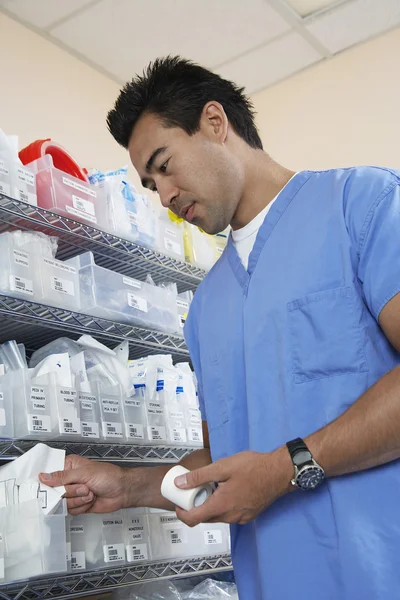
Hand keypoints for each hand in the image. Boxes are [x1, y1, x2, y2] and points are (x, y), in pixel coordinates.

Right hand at [39, 455, 127, 514]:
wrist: (122, 491)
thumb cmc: (108, 476)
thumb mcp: (84, 473)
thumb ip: (62, 477)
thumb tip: (43, 477)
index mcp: (68, 466)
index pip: (49, 474)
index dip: (48, 483)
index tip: (52, 488)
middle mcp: (68, 479)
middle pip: (54, 492)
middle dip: (71, 492)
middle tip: (84, 487)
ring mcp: (72, 493)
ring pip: (62, 503)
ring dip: (78, 500)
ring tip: (90, 493)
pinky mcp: (77, 504)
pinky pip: (70, 510)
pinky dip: (82, 507)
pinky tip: (90, 500)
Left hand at [174, 448, 292, 526]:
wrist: (280, 472)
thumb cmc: (253, 467)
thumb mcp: (223, 466)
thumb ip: (200, 476)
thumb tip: (179, 483)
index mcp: (221, 505)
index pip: (193, 519)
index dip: (180, 513)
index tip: (178, 501)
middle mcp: (230, 517)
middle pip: (204, 518)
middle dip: (196, 506)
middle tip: (195, 489)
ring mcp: (241, 518)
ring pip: (217, 517)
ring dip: (210, 505)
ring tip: (212, 486)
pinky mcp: (249, 516)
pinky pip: (229, 515)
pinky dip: (223, 506)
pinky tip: (227, 490)